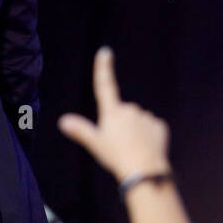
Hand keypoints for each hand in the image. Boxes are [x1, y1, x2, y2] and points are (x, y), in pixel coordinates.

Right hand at [58, 46, 170, 181]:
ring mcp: (146, 117)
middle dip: (120, 121)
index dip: (104, 68)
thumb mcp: (95, 143)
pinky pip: (151, 128)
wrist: (145, 170)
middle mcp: (130, 110)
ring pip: (137, 119)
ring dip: (134, 129)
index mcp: (112, 112)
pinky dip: (147, 135)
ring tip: (131, 148)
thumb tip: (63, 120)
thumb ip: (80, 130)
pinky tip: (144, 148)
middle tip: (117, 142)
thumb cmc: (116, 156)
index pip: (105, 85)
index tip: (105, 52)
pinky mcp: (159, 126)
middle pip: (122, 111)